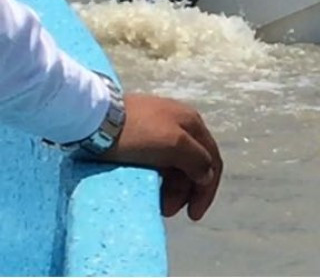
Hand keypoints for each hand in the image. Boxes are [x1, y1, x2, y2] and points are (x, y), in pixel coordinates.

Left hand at [99, 94, 222, 220]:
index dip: (207, 190)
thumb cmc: (137, 133)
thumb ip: (197, 160)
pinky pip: (157, 159)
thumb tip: (207, 176)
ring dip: (171, 187)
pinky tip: (147, 184)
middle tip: (167, 211)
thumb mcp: (174, 145)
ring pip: (174, 163)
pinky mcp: (138, 132)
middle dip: (185, 191)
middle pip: (193, 163)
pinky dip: (158, 176)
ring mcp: (158, 126)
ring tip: (156, 203)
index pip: (212, 160)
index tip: (193, 215)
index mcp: (193, 122)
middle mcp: (180, 122)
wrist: (93, 118)